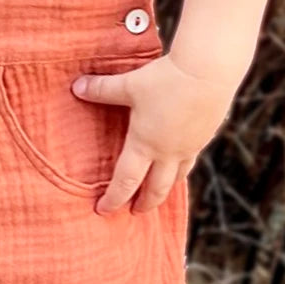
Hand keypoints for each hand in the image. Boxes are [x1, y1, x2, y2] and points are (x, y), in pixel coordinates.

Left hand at [70, 53, 235, 215]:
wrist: (208, 72)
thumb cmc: (165, 80)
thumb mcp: (128, 84)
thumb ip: (101, 89)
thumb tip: (76, 87)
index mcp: (146, 144)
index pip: (125, 181)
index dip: (113, 198)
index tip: (103, 210)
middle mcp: (169, 152)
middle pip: (156, 188)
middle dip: (144, 203)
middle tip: (134, 212)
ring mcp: (190, 146)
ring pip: (177, 177)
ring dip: (165, 189)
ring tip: (158, 193)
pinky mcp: (206, 135)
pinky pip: (191, 159)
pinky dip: (181, 168)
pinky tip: (179, 161)